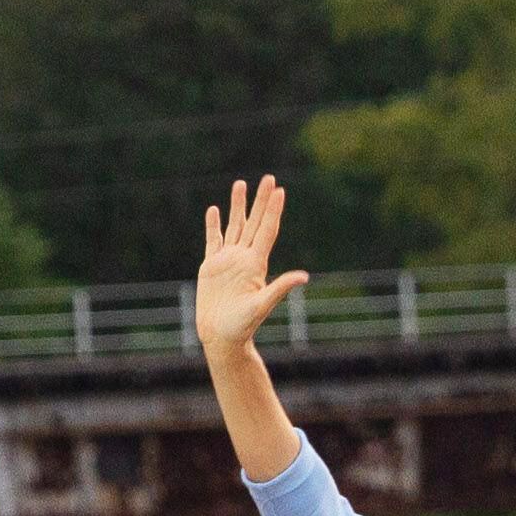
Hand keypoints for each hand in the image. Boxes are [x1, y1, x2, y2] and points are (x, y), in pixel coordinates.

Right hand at [194, 177, 310, 356]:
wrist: (222, 337)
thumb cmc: (242, 326)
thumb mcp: (262, 305)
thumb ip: (280, 288)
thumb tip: (303, 277)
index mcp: (256, 264)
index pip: (267, 230)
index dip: (273, 210)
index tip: (280, 190)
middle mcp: (244, 258)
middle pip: (254, 222)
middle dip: (260, 200)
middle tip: (268, 177)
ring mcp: (228, 261)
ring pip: (234, 226)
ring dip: (238, 206)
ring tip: (240, 184)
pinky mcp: (212, 266)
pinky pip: (213, 240)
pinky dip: (214, 224)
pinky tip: (215, 210)